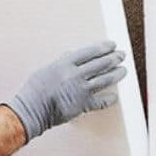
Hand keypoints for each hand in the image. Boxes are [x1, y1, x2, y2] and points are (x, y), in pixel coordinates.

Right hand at [8, 41, 127, 141]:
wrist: (31, 111)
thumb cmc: (34, 91)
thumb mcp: (46, 70)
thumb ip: (61, 62)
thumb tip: (71, 55)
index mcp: (66, 64)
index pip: (90, 52)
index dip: (103, 48)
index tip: (112, 45)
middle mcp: (76, 75)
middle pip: (101, 64)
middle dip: (114, 58)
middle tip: (122, 55)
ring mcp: (81, 91)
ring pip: (105, 80)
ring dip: (117, 74)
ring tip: (124, 70)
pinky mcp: (83, 106)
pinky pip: (101, 102)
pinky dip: (109, 99)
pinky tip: (115, 97)